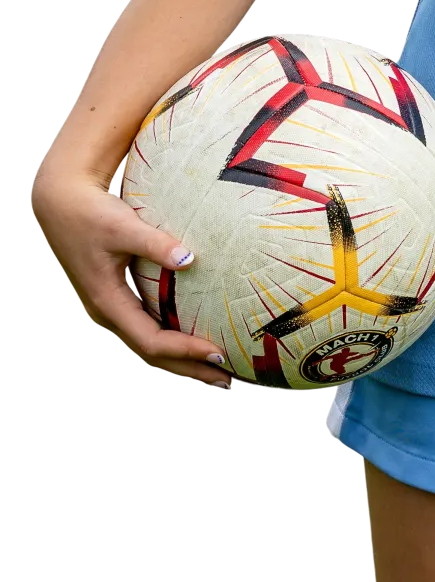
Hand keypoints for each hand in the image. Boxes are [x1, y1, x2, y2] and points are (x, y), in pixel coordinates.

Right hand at [30, 169, 236, 387]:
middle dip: (188, 368)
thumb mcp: (124, 227)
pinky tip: (190, 338)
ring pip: (148, 343)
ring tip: (215, 368)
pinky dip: (170, 339)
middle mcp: (108, 312)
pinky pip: (146, 328)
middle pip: (151, 353)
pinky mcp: (115, 297)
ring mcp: (110, 307)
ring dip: (180, 358)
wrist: (61, 202)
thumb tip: (189, 259)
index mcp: (108, 303)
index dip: (185, 351)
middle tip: (226, 379)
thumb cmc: (91, 214)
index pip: (152, 341)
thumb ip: (156, 244)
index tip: (218, 353)